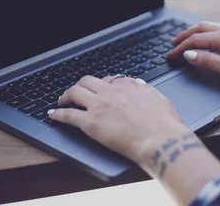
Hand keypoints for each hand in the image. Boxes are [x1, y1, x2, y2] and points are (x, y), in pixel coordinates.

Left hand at [47, 75, 186, 162]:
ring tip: (62, 102)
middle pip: (88, 81)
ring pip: (75, 92)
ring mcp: (99, 105)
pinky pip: (68, 115)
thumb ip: (147, 93)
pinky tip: (53, 115)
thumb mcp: (160, 100)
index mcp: (129, 86)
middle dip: (80, 86)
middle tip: (76, 93)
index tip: (100, 90)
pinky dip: (58, 114)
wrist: (160, 139)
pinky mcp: (90, 122)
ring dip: (66, 96)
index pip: (110, 80)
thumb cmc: (166, 124)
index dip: (102, 85)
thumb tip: (143, 89)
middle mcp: (112, 91)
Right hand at [167, 22, 219, 96]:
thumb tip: (189, 55)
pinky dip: (207, 32)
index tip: (170, 56)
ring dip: (195, 32)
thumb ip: (208, 61)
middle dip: (184, 36)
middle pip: (201, 29)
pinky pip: (219, 29)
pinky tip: (208, 38)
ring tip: (186, 39)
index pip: (195, 41)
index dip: (181, 49)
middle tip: (172, 44)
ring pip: (210, 27)